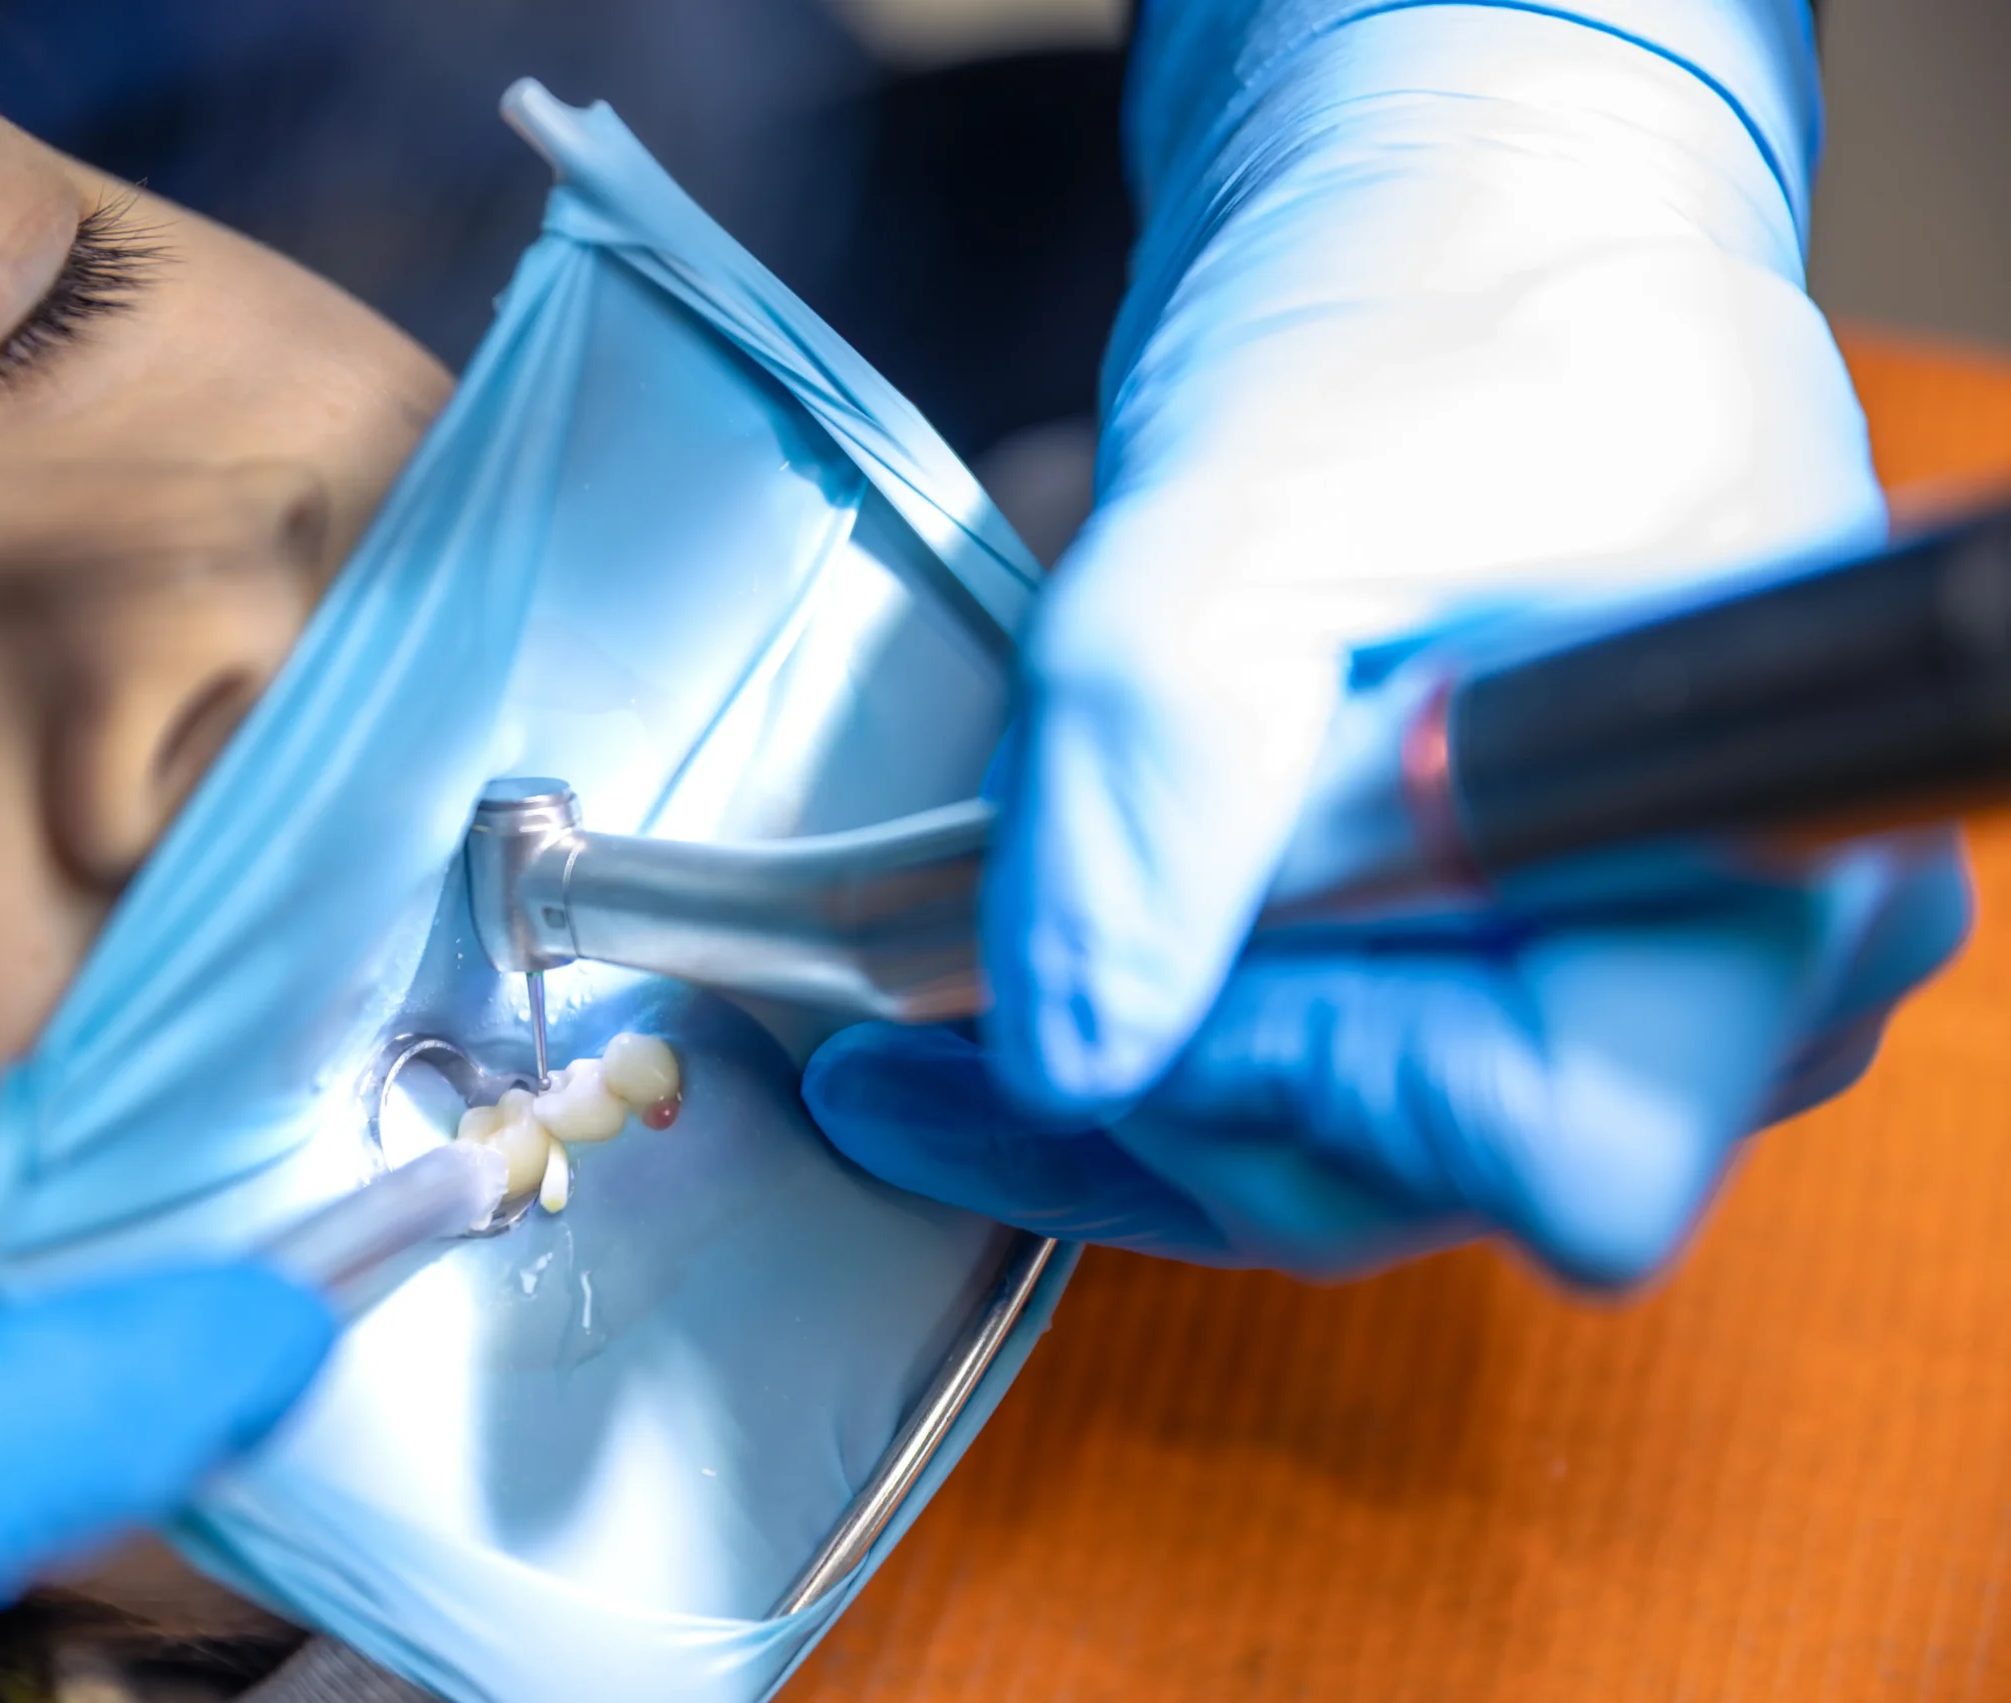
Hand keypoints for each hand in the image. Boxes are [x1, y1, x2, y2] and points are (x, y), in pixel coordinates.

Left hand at [806, 5, 1972, 1285]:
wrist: (1461, 250)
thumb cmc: (1430, 308)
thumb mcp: (1257, 508)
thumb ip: (1163, 772)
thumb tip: (1082, 1050)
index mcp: (1749, 840)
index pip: (1556, 1141)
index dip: (1317, 1080)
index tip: (1138, 964)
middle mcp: (1735, 954)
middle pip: (1420, 1178)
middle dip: (1179, 1086)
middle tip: (964, 982)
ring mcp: (1622, 972)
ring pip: (1349, 1160)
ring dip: (1130, 1091)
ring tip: (908, 1039)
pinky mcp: (1506, 962)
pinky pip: (1323, 1099)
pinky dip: (1146, 1075)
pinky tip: (965, 1068)